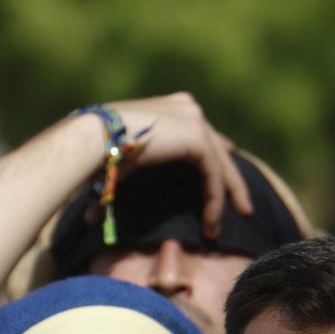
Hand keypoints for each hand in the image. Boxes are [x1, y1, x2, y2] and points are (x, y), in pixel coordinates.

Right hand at [95, 92, 252, 239]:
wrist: (91, 138)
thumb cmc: (94, 151)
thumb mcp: (123, 154)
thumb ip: (140, 165)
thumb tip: (110, 205)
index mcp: (171, 106)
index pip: (203, 134)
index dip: (217, 158)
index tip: (223, 182)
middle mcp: (186, 107)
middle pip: (217, 149)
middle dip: (231, 181)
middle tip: (243, 208)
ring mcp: (194, 119)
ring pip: (220, 164)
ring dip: (226, 198)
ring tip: (220, 227)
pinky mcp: (197, 138)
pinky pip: (214, 176)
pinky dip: (214, 202)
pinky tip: (211, 224)